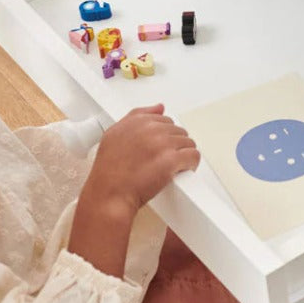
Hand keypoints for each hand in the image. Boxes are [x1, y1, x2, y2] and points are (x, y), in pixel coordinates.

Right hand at [67, 105, 198, 278]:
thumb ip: (136, 116)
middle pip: (178, 131)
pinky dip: (191, 164)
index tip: (159, 148)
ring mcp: (161, 144)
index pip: (164, 119)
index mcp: (136, 121)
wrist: (109, 195)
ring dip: (183, 155)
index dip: (164, 136)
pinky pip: (193, 156)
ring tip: (172, 168)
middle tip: (164, 161)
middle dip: (174, 146)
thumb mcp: (114, 135)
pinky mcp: (171, 160)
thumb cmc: (109, 171)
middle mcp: (149, 129)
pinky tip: (181, 171)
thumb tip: (159, 107)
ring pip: (188, 143)